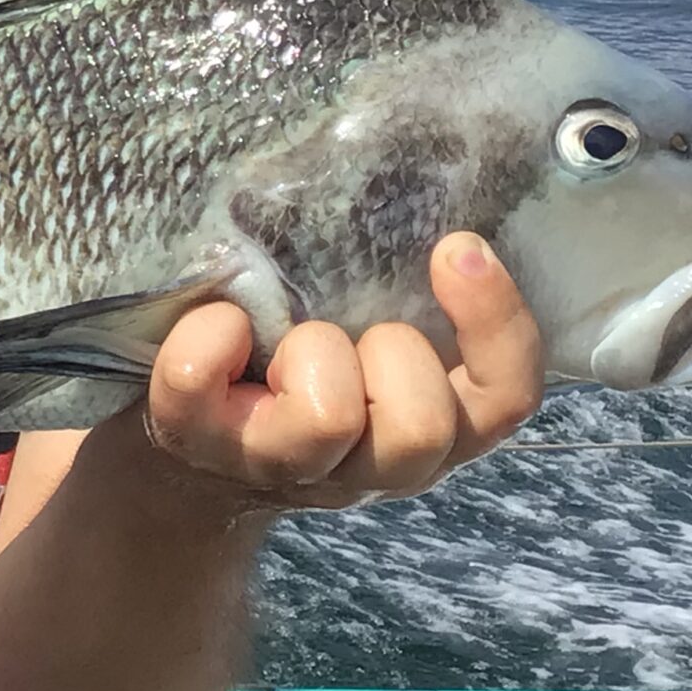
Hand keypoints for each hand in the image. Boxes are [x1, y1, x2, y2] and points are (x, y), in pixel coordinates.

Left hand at [139, 233, 543, 516]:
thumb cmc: (300, 369)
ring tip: (281, 345)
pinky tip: (219, 326)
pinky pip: (198, 375)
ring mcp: (278, 463)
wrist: (185, 449)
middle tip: (346, 338)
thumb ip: (407, 295)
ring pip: (328, 416)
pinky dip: (208, 331)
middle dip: (388, 352)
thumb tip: (441, 222)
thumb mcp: (370, 335)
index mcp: (425, 433)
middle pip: (423, 425)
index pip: (506, 399)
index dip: (496, 323)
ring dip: (310, 350)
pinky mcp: (194, 440)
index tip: (454, 247)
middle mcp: (365, 468)